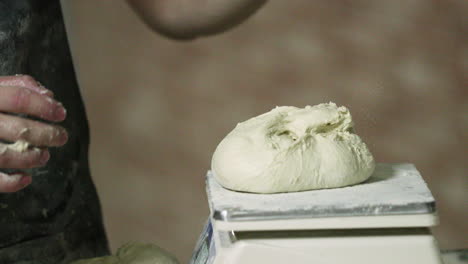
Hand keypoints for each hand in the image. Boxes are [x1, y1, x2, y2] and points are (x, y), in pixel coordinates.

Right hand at [0, 75, 67, 192]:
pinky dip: (11, 183)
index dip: (44, 107)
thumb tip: (49, 96)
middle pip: (19, 129)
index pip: (19, 98)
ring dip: (32, 158)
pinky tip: (25, 178)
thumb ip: (14, 86)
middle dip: (47, 135)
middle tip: (62, 137)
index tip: (61, 114)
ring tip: (44, 156)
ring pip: (6, 155)